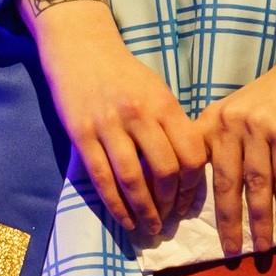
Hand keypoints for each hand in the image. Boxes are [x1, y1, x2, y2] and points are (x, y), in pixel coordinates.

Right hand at [37, 13, 205, 235]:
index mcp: (164, 104)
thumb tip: (189, 168)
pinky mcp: (81, 134)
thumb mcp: (158, 90)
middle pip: (166, 170)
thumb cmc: (125, 73)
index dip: (194, 185)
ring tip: (151, 228)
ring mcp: (108, 125)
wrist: (81, 47)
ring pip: (133, 179)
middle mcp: (139, 114)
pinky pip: (102, 178)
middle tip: (171, 219)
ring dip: (145, 211)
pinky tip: (125, 220)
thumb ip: (173, 124)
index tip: (190, 202)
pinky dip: (116, 205)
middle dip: (171, 203)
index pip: (192, 153)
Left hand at [197, 0, 275, 255]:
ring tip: (262, 250)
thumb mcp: (246, 111)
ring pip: (256, 186)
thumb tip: (223, 194)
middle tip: (229, 253)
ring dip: (260, 223)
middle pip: (225, 183)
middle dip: (228, 222)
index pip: (198, 166)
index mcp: (215, 118)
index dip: (194, 200)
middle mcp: (230, 120)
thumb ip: (231, 142)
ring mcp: (258, 125)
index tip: (191, 229)